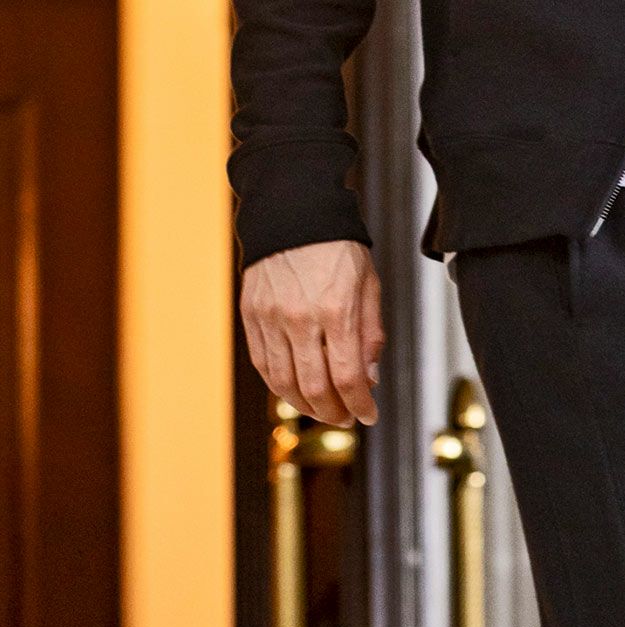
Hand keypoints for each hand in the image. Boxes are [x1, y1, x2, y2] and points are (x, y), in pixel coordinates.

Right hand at [240, 240, 384, 427]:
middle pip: (315, 388)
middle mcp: (299, 317)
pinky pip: (263, 363)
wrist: (292, 208)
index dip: (360, 406)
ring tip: (323, 410)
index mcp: (335, 310)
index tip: (368, 415)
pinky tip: (296, 391)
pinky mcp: (251, 313)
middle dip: (334, 413)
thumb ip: (370, 334)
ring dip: (306, 406)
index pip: (347, 378)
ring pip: (284, 383)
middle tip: (346, 418)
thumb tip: (369, 379)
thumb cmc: (335, 245)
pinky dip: (280, 386)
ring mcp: (270, 316)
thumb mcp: (368, 286)